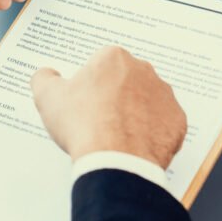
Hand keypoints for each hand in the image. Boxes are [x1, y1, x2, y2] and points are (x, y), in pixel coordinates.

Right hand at [30, 46, 186, 168]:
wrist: (116, 161)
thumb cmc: (83, 125)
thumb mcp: (47, 97)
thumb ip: (44, 78)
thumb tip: (46, 74)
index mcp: (113, 58)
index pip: (100, 67)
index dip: (89, 86)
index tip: (83, 104)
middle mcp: (144, 71)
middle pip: (126, 81)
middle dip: (114, 97)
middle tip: (97, 121)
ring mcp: (164, 96)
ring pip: (146, 102)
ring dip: (134, 114)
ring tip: (115, 137)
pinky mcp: (177, 122)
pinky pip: (162, 125)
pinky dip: (150, 134)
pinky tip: (133, 146)